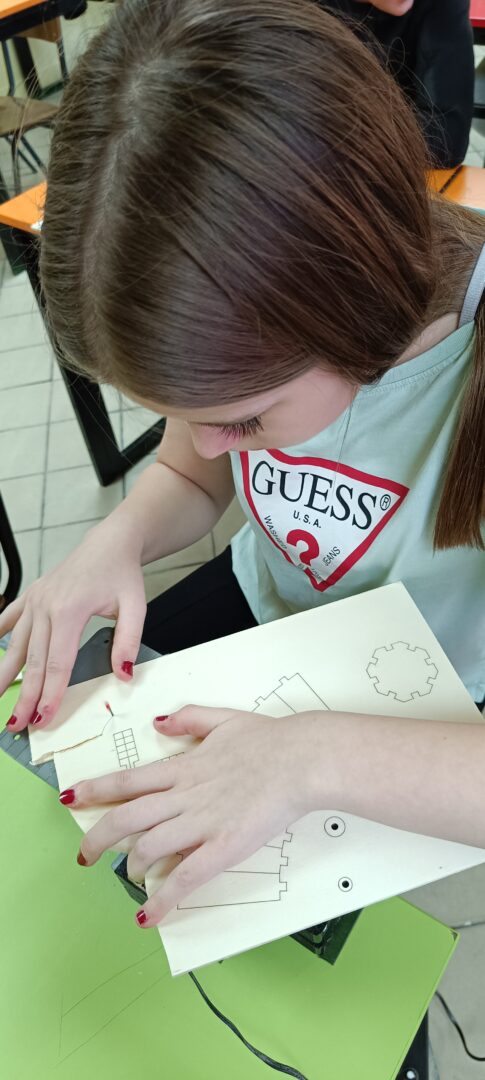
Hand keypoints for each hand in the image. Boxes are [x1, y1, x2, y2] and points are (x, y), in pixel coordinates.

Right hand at [0, 521, 145, 730]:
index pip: (57, 663)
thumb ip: (129, 641)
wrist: (110, 543)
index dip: (50, 693)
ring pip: (16, 644)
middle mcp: (46, 606)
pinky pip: (9, 619)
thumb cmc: (122, 574)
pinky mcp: (31, 595)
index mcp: (70, 610)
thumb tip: (124, 674)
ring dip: (5, 674)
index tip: (43, 717)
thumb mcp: (136, 606)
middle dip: (25, 695)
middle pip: (33, 660)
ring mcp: (35, 600)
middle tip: (18, 723)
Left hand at [69, 706, 317, 925]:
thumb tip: (160, 721)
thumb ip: (189, 718)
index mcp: (185, 767)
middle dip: (98, 837)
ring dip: (130, 866)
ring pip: (149, 847)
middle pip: (128, 817)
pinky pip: (186, 878)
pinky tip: (149, 916)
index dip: (97, 790)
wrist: (302, 759)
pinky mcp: (224, 847)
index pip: (129, 780)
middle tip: (83, 854)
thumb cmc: (271, 740)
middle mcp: (185, 796)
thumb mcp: (225, 719)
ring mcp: (202, 822)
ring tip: (127, 877)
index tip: (72, 798)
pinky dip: (163, 899)